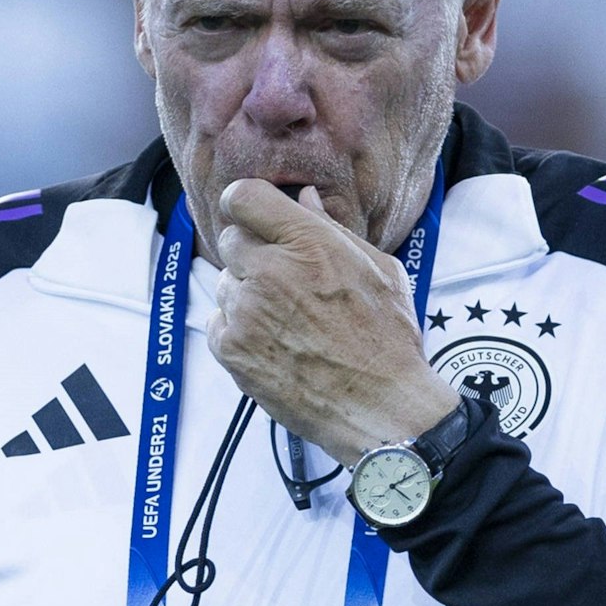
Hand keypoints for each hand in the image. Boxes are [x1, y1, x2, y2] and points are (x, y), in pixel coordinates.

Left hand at [207, 180, 459, 467]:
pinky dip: (237, 329)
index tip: (258, 219)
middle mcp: (271, 271)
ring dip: (246, 293)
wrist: (381, 408)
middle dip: (252, 253)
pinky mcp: (231, 349)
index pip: (243, 197)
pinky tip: (273, 342)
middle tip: (283, 279)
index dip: (247, 205)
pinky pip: (218, 321)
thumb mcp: (379, 269)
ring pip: (224, 282)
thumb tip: (304, 197)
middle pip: (230, 240)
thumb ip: (332, 228)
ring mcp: (246, 311)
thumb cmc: (388, 339)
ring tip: (286, 319)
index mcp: (309, 243)